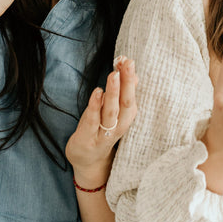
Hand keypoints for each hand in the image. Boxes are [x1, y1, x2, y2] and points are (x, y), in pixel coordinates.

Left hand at [66, 57, 137, 188]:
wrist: (88, 161)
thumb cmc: (101, 130)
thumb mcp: (114, 112)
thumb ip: (123, 94)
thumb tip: (135, 75)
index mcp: (126, 118)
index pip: (131, 96)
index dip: (130, 78)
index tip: (128, 60)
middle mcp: (118, 127)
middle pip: (126, 104)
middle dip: (127, 83)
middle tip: (127, 63)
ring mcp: (103, 134)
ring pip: (111, 112)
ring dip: (113, 93)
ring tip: (114, 75)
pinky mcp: (87, 139)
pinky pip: (93, 121)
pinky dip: (95, 106)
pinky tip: (97, 92)